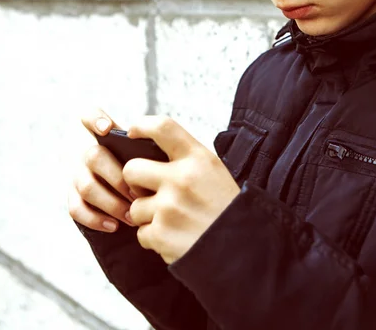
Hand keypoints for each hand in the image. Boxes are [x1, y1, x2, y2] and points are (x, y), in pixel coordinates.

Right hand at [68, 109, 146, 231]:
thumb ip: (148, 152)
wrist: (135, 202)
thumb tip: (159, 155)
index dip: (94, 119)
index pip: (90, 117)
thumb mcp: (149, 157)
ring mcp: (77, 174)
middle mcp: (87, 152)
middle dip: (118, 178)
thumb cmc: (147, 173)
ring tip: (133, 214)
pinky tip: (114, 225)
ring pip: (86, 185)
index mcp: (105, 138)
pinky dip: (96, 219)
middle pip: (94, 156)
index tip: (108, 129)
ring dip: (111, 202)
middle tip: (139, 194)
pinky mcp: (72, 197)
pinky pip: (76, 208)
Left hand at [123, 115, 240, 264]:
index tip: (132, 131)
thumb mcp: (214, 172)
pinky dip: (155, 238)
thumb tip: (148, 154)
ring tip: (174, 220)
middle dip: (134, 182)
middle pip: (131, 169)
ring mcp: (169, 207)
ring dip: (148, 216)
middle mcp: (181, 178)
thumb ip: (184, 161)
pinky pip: (141, 233)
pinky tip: (176, 236)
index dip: (142, 125)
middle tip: (147, 191)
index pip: (163, 127)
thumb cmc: (225, 208)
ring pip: (134, 206)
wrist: (244, 250)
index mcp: (198, 158)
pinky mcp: (161, 234)